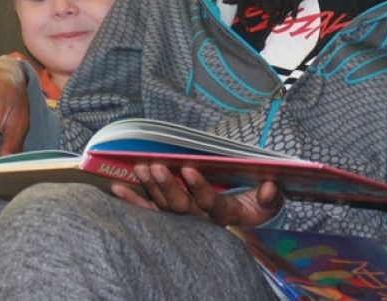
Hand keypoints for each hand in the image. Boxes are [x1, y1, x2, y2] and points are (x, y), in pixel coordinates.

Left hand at [111, 163, 282, 226]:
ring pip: (164, 207)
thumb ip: (270, 196)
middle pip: (181, 207)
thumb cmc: (256, 206)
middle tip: (156, 166)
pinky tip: (116, 189)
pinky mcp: (170, 215)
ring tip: (140, 169)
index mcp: (224, 215)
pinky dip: (132, 201)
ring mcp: (183, 219)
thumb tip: (268, 187)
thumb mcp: (269, 202)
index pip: (210, 204)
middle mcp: (200, 221)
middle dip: (167, 186)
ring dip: (150, 189)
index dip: (200, 188)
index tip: (189, 169)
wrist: (243, 220)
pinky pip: (149, 212)